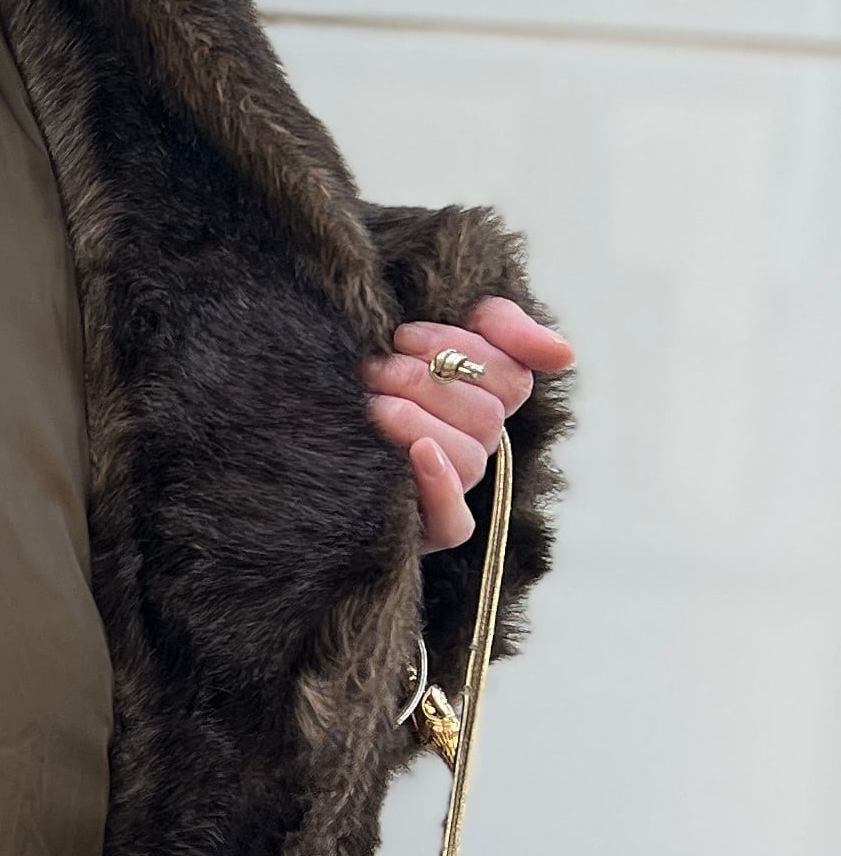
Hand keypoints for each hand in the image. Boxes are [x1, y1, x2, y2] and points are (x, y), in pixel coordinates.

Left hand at [359, 295, 573, 552]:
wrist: (292, 425)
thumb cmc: (366, 374)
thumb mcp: (426, 332)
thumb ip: (499, 325)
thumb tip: (563, 353)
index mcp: (483, 400)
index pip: (512, 379)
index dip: (464, 351)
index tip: (404, 335)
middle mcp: (474, 445)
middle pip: (486, 416)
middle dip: (426, 382)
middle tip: (374, 367)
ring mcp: (451, 489)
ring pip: (470, 459)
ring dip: (419, 423)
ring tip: (371, 405)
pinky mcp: (424, 530)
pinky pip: (455, 522)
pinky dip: (441, 489)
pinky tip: (417, 455)